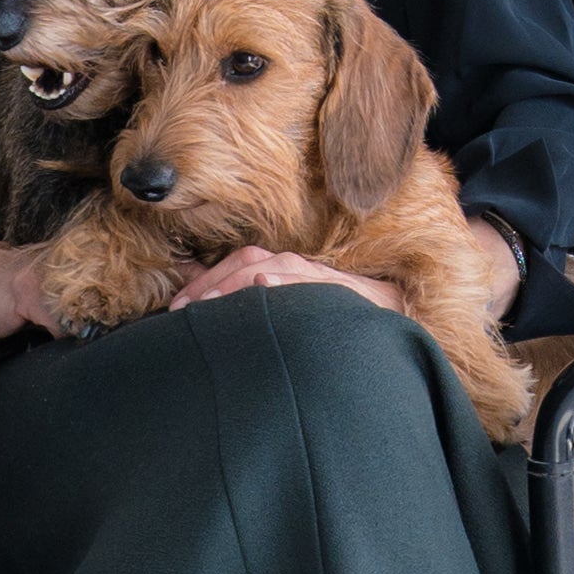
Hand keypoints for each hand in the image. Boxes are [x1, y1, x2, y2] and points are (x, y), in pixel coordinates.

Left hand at [166, 246, 408, 315]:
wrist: (396, 312)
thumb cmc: (338, 312)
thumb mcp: (292, 304)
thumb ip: (254, 298)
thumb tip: (210, 298)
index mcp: (284, 268)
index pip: (237, 263)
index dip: (204, 280)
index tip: (176, 309)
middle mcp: (297, 266)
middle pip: (246, 261)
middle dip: (210, 283)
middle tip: (181, 312)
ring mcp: (317, 277)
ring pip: (269, 269)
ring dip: (235, 284)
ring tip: (207, 306)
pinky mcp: (337, 290)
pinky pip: (303, 283)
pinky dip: (279, 284)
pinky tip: (261, 291)